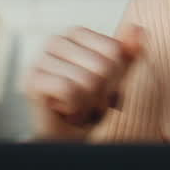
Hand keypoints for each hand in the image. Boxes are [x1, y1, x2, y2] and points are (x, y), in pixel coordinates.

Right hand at [25, 23, 144, 140]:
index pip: (115, 50)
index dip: (116, 78)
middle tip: (89, 102)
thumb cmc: (94, 107)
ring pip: (88, 80)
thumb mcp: (118, 78)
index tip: (103, 89)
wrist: (69, 140)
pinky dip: (75, 108)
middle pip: (103, 66)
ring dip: (89, 104)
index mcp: (76, 33)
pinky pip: (69, 90)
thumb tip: (137, 28)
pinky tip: (67, 111)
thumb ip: (129, 53)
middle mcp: (56, 41)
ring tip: (78, 107)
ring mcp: (40, 59)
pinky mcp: (31, 80)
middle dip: (103, 93)